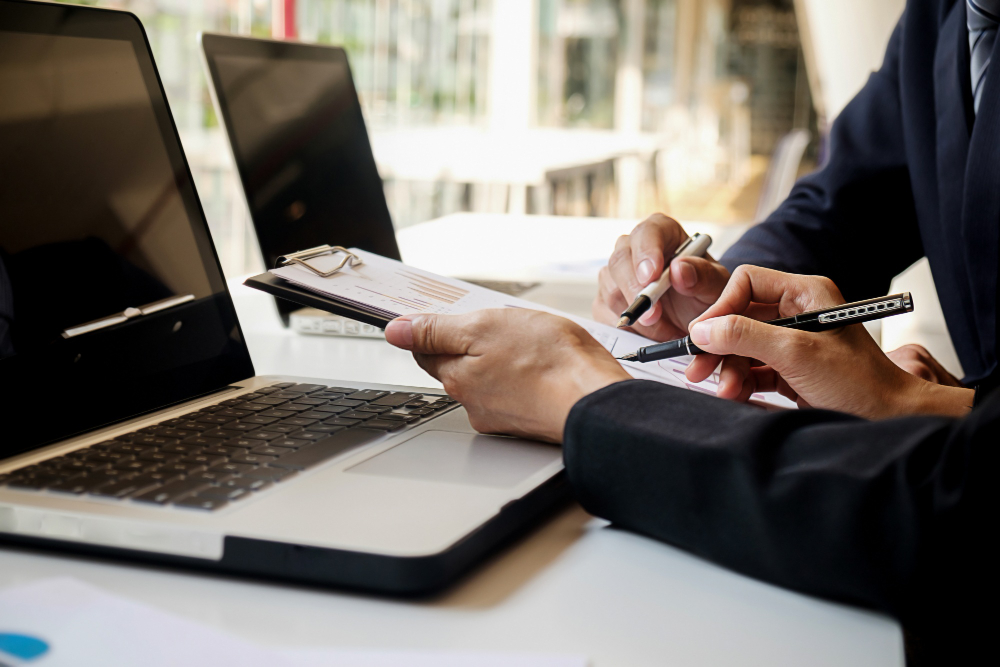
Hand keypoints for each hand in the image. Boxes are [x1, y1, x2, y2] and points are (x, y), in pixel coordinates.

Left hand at [384, 309, 630, 442]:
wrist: (595, 400)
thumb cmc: (550, 362)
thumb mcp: (485, 326)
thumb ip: (436, 330)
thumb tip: (394, 331)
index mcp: (457, 376)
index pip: (426, 349)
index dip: (434, 329)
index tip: (446, 319)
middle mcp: (472, 401)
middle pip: (457, 365)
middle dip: (471, 344)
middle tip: (500, 326)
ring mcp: (500, 415)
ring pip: (488, 378)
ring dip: (499, 361)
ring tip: (529, 345)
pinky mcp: (527, 421)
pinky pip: (514, 392)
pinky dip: (522, 377)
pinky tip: (542, 366)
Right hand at [593, 213, 730, 340]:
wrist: (695, 318)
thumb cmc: (704, 293)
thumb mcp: (715, 286)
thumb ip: (703, 276)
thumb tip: (678, 270)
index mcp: (661, 232)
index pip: (647, 233)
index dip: (646, 252)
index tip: (651, 276)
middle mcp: (633, 248)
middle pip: (620, 261)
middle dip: (635, 292)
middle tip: (653, 316)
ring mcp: (615, 274)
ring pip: (611, 290)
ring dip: (637, 317)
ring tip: (667, 330)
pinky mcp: (606, 299)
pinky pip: (606, 313)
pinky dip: (629, 329)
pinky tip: (652, 334)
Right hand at [684, 266, 972, 418]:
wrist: (890, 420)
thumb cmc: (860, 383)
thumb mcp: (797, 354)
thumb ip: (746, 336)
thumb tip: (703, 330)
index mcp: (805, 294)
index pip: (747, 283)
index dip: (722, 307)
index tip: (702, 336)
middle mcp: (797, 313)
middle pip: (739, 317)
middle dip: (718, 345)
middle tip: (697, 370)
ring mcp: (792, 342)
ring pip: (742, 347)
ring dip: (728, 369)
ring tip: (724, 392)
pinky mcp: (789, 370)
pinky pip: (752, 370)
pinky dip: (740, 383)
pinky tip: (735, 396)